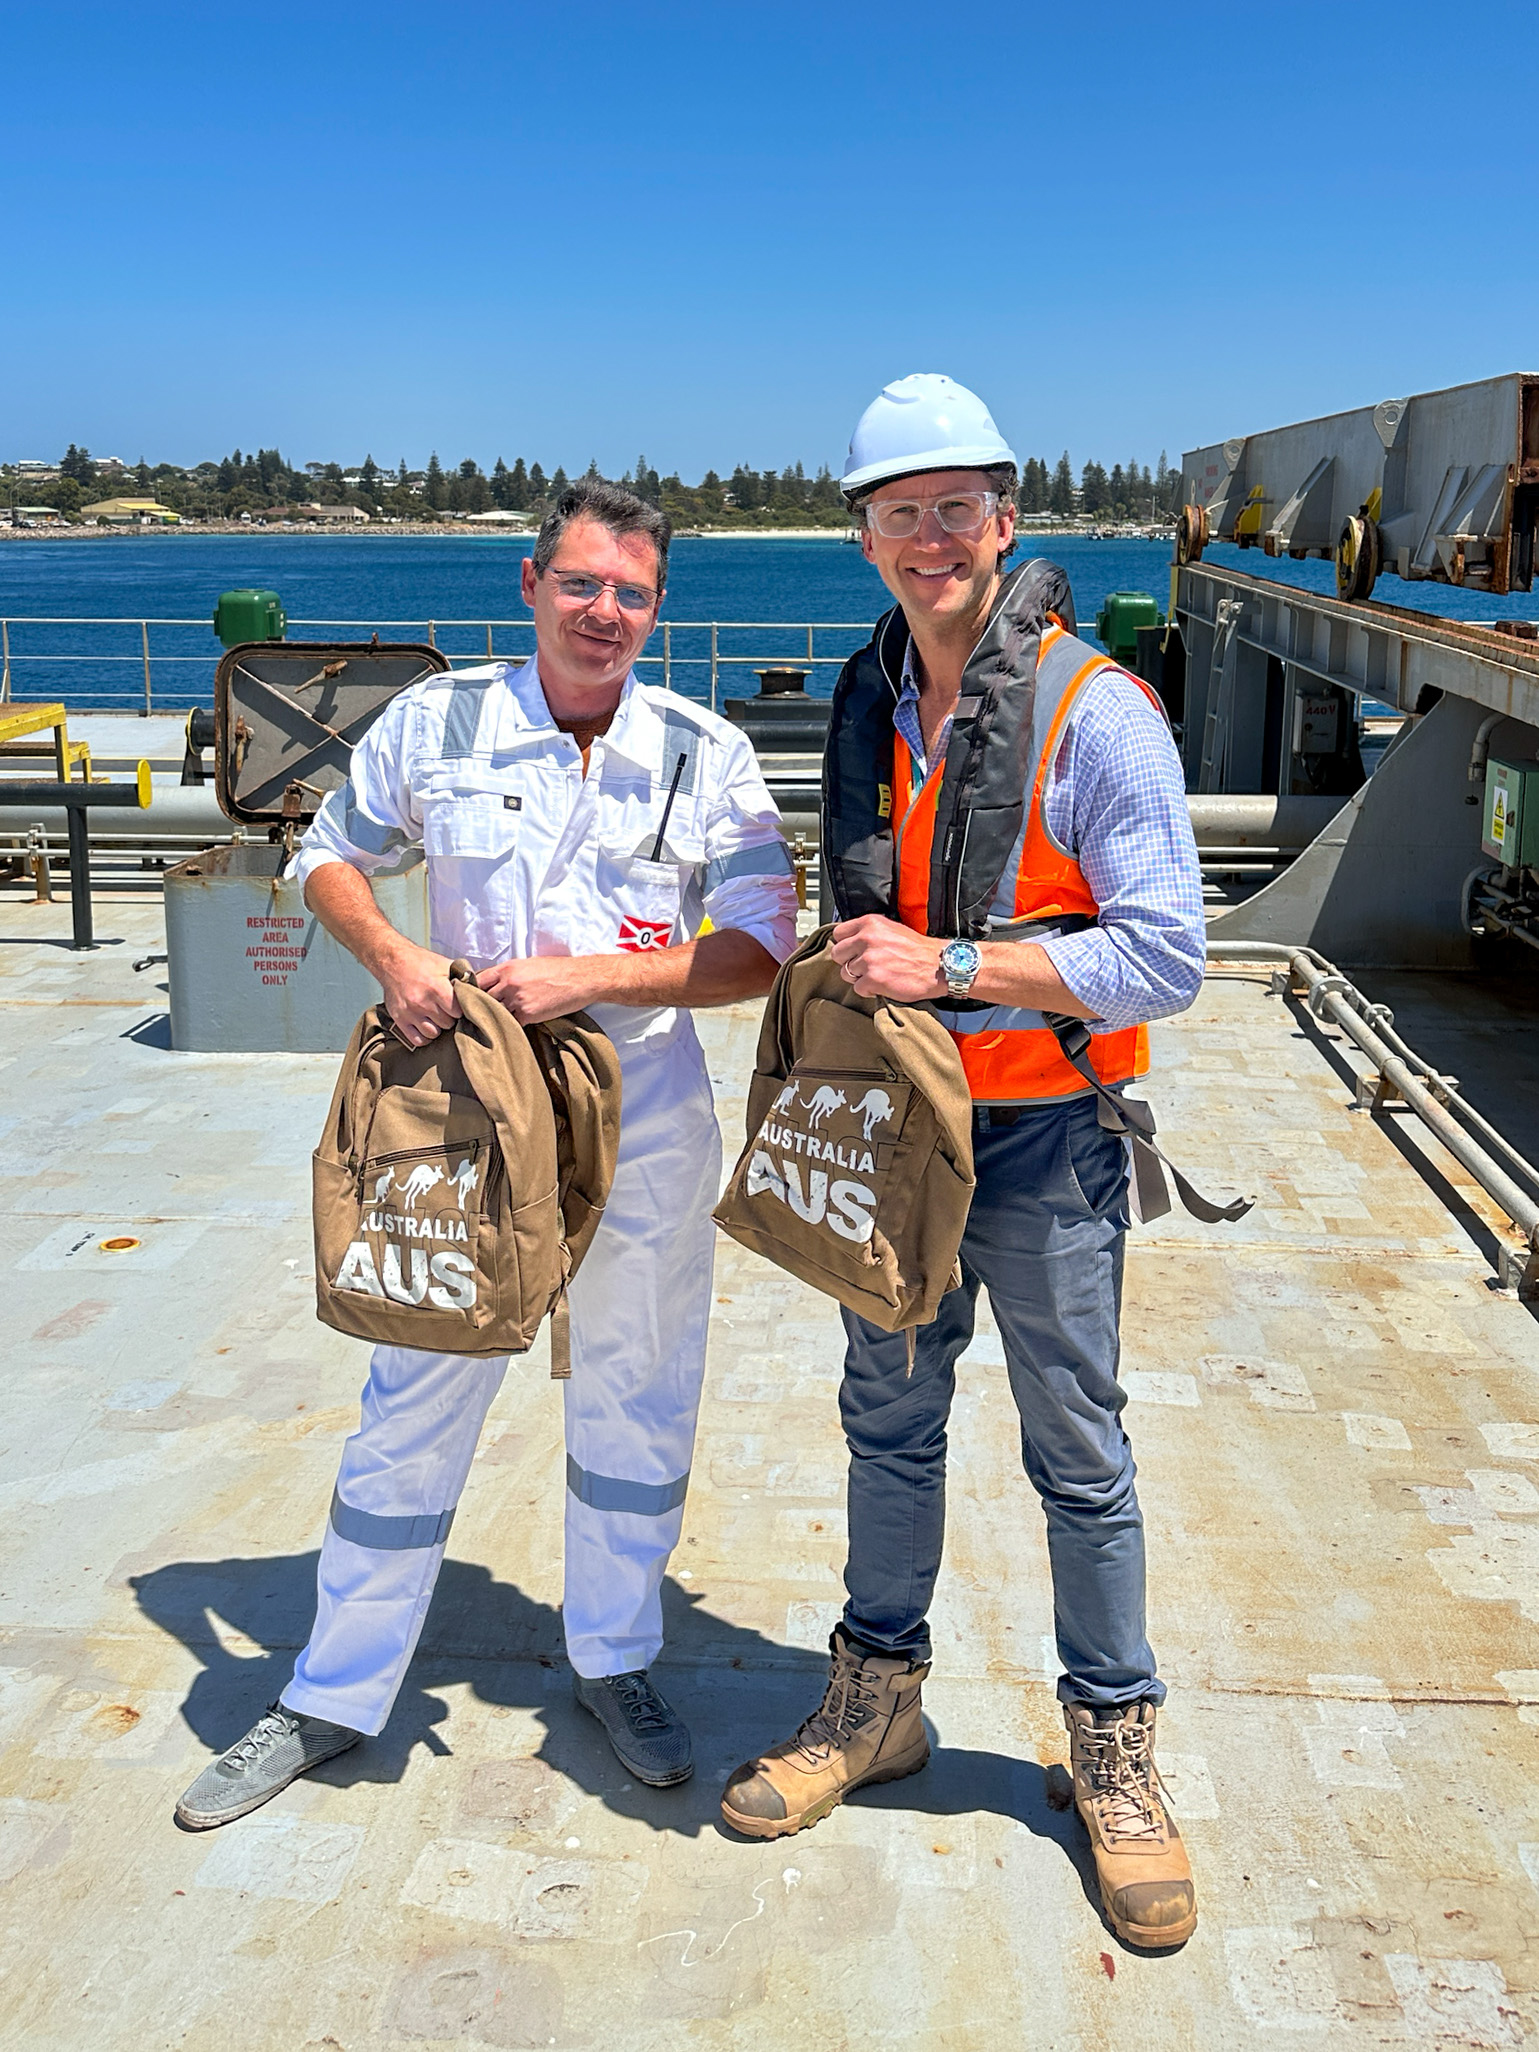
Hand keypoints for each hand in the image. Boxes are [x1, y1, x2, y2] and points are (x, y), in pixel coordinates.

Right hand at [378, 941, 459, 1045]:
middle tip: (446, 1010)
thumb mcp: (445, 964)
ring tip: (435, 1017)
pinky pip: (417, 1039)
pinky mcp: (399, 1020)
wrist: (392, 962)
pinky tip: (426, 1026)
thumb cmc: (421, 963)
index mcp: (437, 988)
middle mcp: (423, 1002)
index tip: (458, 1005)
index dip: (461, 1009)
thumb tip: (480, 988)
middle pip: (447, 1024)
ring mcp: (410, 1013)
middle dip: (449, 1018)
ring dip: (437, 1027)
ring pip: (433, 1034)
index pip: (458, 1012)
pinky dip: (424, 1036)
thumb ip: (463, 977)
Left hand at [477, 956, 602, 1024]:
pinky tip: (515, 1025)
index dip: (474, 990)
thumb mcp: (529, 964)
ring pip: (496, 1013)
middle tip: (483, 1012)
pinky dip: (513, 1025)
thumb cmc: (557, 969)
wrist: (580, 979)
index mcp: (507, 969)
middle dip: (484, 1005)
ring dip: (497, 1017)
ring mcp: (517, 1000)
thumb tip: (495, 984)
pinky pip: (512, 1023)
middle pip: (484, 999)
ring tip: (497, 1021)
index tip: (473, 997)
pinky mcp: (528, 1015)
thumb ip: (509, 973)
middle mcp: (509, 984)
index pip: (478, 981)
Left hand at [829, 915, 945, 1000]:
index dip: (846, 945)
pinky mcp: (873, 979)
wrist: (939, 965)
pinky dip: (869, 990)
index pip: (838, 934)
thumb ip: (869, 932)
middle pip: (837, 954)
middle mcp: (866, 938)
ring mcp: (869, 960)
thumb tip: (850, 941)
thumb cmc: (918, 949)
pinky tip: (883, 985)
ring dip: (859, 978)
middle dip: (849, 962)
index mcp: (869, 923)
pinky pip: (858, 989)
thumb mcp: (891, 928)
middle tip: (866, 966)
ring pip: (845, 973)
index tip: (854, 951)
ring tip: (878, 975)